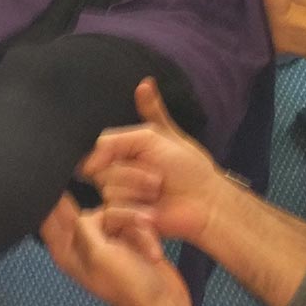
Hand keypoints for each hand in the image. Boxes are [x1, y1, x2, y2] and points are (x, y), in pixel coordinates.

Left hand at [39, 201, 200, 305]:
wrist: (163, 303)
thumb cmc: (130, 287)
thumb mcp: (99, 255)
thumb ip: (84, 228)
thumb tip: (84, 214)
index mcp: (67, 252)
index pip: (48, 221)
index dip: (53, 202)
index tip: (63, 190)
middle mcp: (83, 244)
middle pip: (79, 211)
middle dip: (102, 213)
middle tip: (116, 221)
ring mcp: (105, 241)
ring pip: (110, 212)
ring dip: (131, 223)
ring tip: (147, 245)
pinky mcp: (126, 238)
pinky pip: (130, 219)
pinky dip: (143, 231)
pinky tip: (152, 251)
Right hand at [72, 79, 227, 243]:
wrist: (205, 203)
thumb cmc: (188, 169)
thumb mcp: (166, 136)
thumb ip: (151, 110)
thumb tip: (143, 82)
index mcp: (124, 153)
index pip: (100, 147)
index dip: (115, 153)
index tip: (142, 157)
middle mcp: (117, 175)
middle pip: (101, 170)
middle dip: (134, 173)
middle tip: (158, 180)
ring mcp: (120, 199)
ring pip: (108, 191)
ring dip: (138, 192)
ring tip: (158, 196)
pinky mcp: (123, 223)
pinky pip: (113, 213)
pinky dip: (135, 213)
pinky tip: (152, 214)